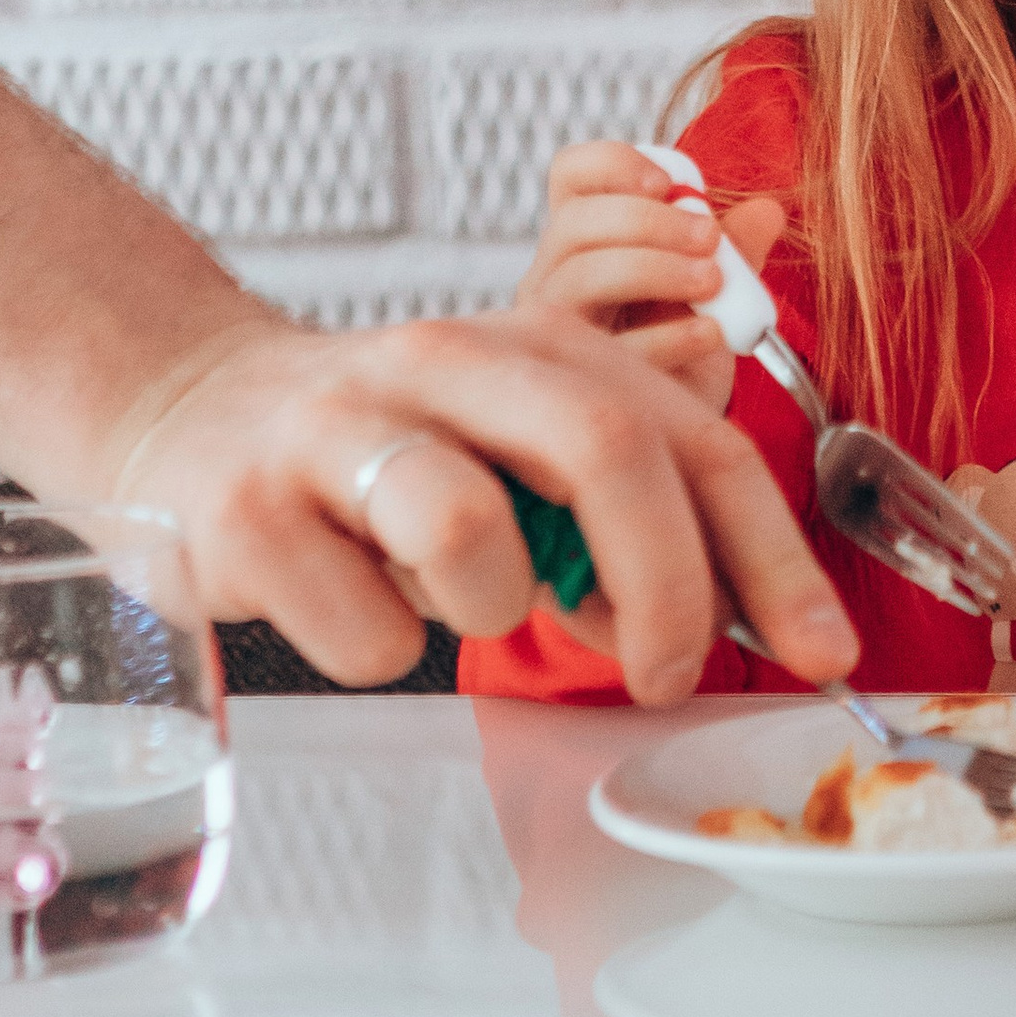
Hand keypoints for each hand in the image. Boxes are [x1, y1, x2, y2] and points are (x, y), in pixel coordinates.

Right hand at [105, 302, 856, 702]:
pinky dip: (376, 645)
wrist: (189, 417)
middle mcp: (445, 362)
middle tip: (668, 672)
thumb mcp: (514, 440)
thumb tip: (750, 608)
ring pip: (473, 534)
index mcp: (535, 344)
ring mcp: (342, 431)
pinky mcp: (251, 513)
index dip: (772, 550)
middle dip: (666, 583)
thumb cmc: (387, 450)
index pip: (691, 436)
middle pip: (602, 449)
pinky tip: (343, 595)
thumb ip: (625, 500)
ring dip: (492, 609)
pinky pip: (366, 633)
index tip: (826, 650)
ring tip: (451, 592)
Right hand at [515, 138, 786, 415]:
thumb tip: (768, 211)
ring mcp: (556, 333)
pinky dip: (668, 335)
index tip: (671, 183)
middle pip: (573, 223)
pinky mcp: (577, 386)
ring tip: (714, 281)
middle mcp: (553, 278)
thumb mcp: (712, 286)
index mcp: (583, 236)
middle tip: (710, 236)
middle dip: (648, 220)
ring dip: (655, 268)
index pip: (571, 173)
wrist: (677, 426)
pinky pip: (610, 351)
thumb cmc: (682, 338)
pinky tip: (710, 331)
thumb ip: (735, 247)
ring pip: (579, 279)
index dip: (613, 163)